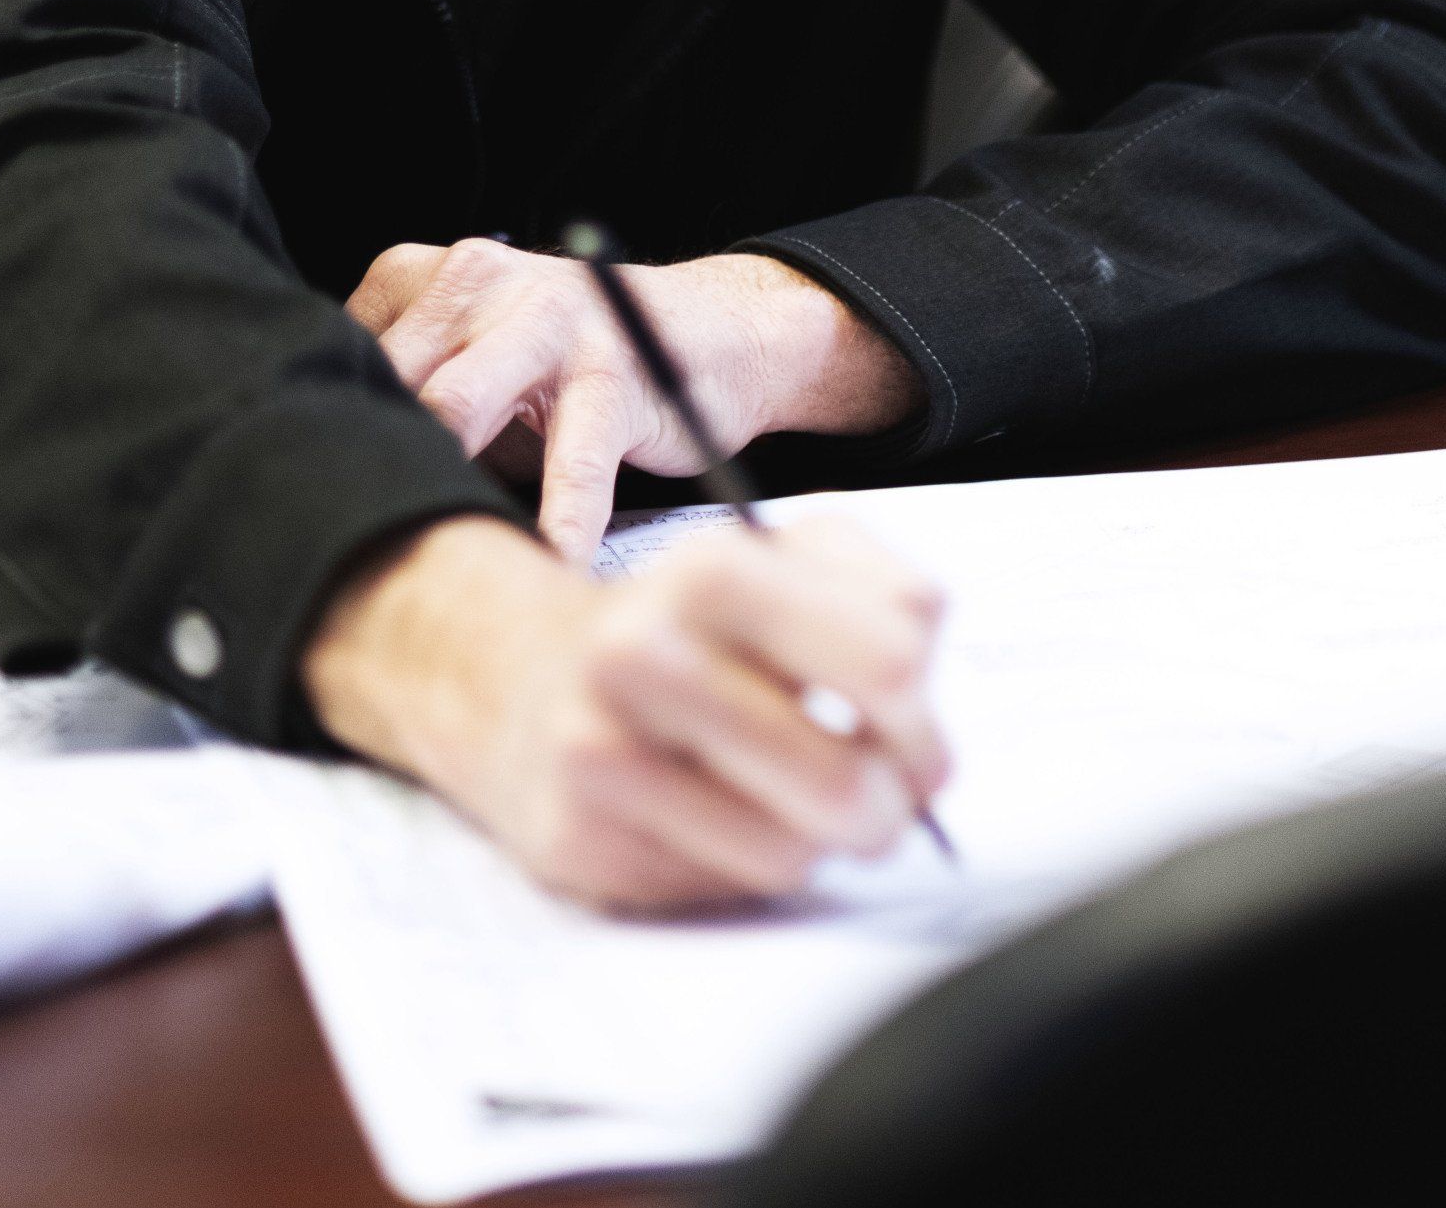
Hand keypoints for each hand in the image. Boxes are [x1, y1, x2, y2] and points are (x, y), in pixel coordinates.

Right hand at [302, 509, 949, 908]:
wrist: (518, 675)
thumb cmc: (689, 623)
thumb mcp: (788, 559)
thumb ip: (888, 601)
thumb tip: (927, 733)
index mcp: (714, 566)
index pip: (889, 660)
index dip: (925, 719)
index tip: (915, 734)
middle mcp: (643, 655)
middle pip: (845, 783)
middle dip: (892, 804)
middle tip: (889, 796)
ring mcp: (600, 753)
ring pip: (792, 853)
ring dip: (823, 842)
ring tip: (805, 801)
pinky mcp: (578, 840)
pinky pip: (722, 887)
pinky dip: (748, 863)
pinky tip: (723, 816)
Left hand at [347, 239, 922, 560]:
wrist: (712, 332)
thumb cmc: (569, 371)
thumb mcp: (480, 362)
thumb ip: (409, 405)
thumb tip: (314, 496)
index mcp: (433, 274)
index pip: (347, 354)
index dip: (317, 433)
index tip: (294, 506)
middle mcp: (481, 278)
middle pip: (388, 382)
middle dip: (364, 466)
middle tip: (330, 556)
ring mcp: (550, 318)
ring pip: (458, 405)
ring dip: (437, 492)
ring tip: (416, 568)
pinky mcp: (614, 370)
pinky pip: (573, 460)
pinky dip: (559, 523)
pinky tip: (548, 566)